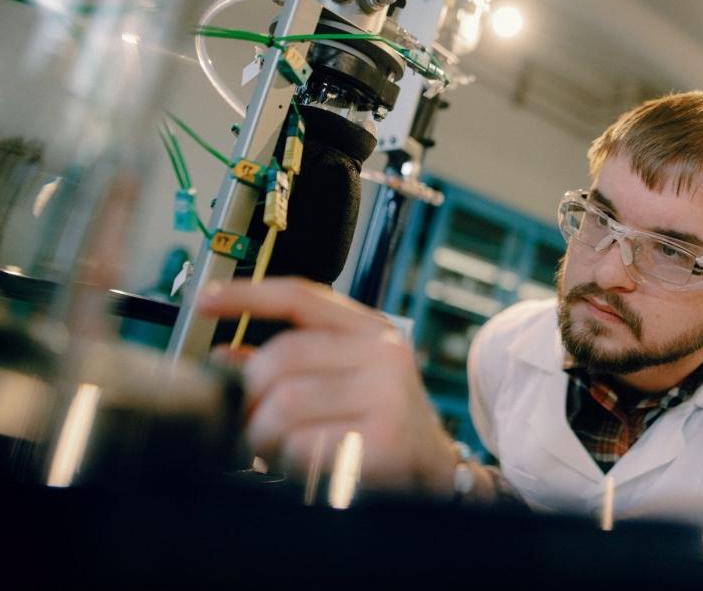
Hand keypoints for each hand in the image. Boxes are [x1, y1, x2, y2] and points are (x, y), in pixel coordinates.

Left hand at [197, 277, 456, 495]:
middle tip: (248, 424)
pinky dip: (290, 462)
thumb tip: (226, 357)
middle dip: (250, 398)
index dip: (247, 295)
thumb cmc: (379, 425)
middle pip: (281, 357)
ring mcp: (387, 395)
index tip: (204, 302)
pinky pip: (304, 446)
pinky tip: (304, 467)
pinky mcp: (383, 440)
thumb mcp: (345, 380)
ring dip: (264, 435)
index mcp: (372, 330)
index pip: (301, 297)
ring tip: (275, 449)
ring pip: (284, 405)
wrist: (433, 472)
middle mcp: (384, 354)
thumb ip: (292, 364)